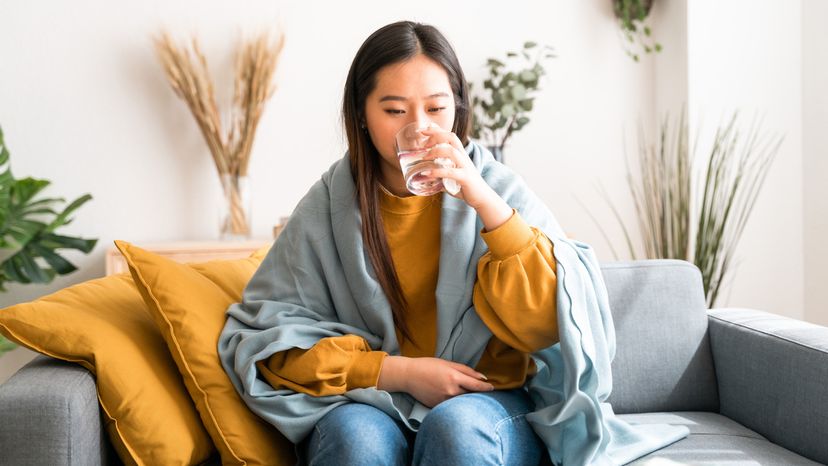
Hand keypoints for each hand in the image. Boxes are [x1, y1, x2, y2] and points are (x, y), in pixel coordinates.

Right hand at [377, 356, 492, 406]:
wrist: (408, 376)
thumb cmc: (428, 366)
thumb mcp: (448, 363)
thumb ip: (466, 370)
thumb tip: (483, 378)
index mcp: (454, 377)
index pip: (476, 385)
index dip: (486, 388)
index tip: (492, 388)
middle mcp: (450, 391)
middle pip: (471, 396)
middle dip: (478, 394)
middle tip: (483, 392)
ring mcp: (443, 400)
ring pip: (462, 402)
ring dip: (467, 399)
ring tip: (468, 395)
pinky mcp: (437, 406)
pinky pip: (451, 406)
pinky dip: (455, 403)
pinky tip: (455, 399)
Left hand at [420, 127, 512, 230]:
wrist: (482, 198)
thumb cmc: (467, 187)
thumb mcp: (452, 178)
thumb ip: (441, 175)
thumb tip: (428, 178)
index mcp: (461, 154)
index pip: (450, 136)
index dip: (437, 131)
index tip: (423, 130)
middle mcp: (464, 157)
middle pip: (451, 138)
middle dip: (436, 136)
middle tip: (422, 144)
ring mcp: (465, 166)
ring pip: (451, 151)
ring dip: (435, 151)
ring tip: (424, 157)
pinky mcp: (465, 177)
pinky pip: (450, 172)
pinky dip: (436, 172)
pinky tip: (426, 174)